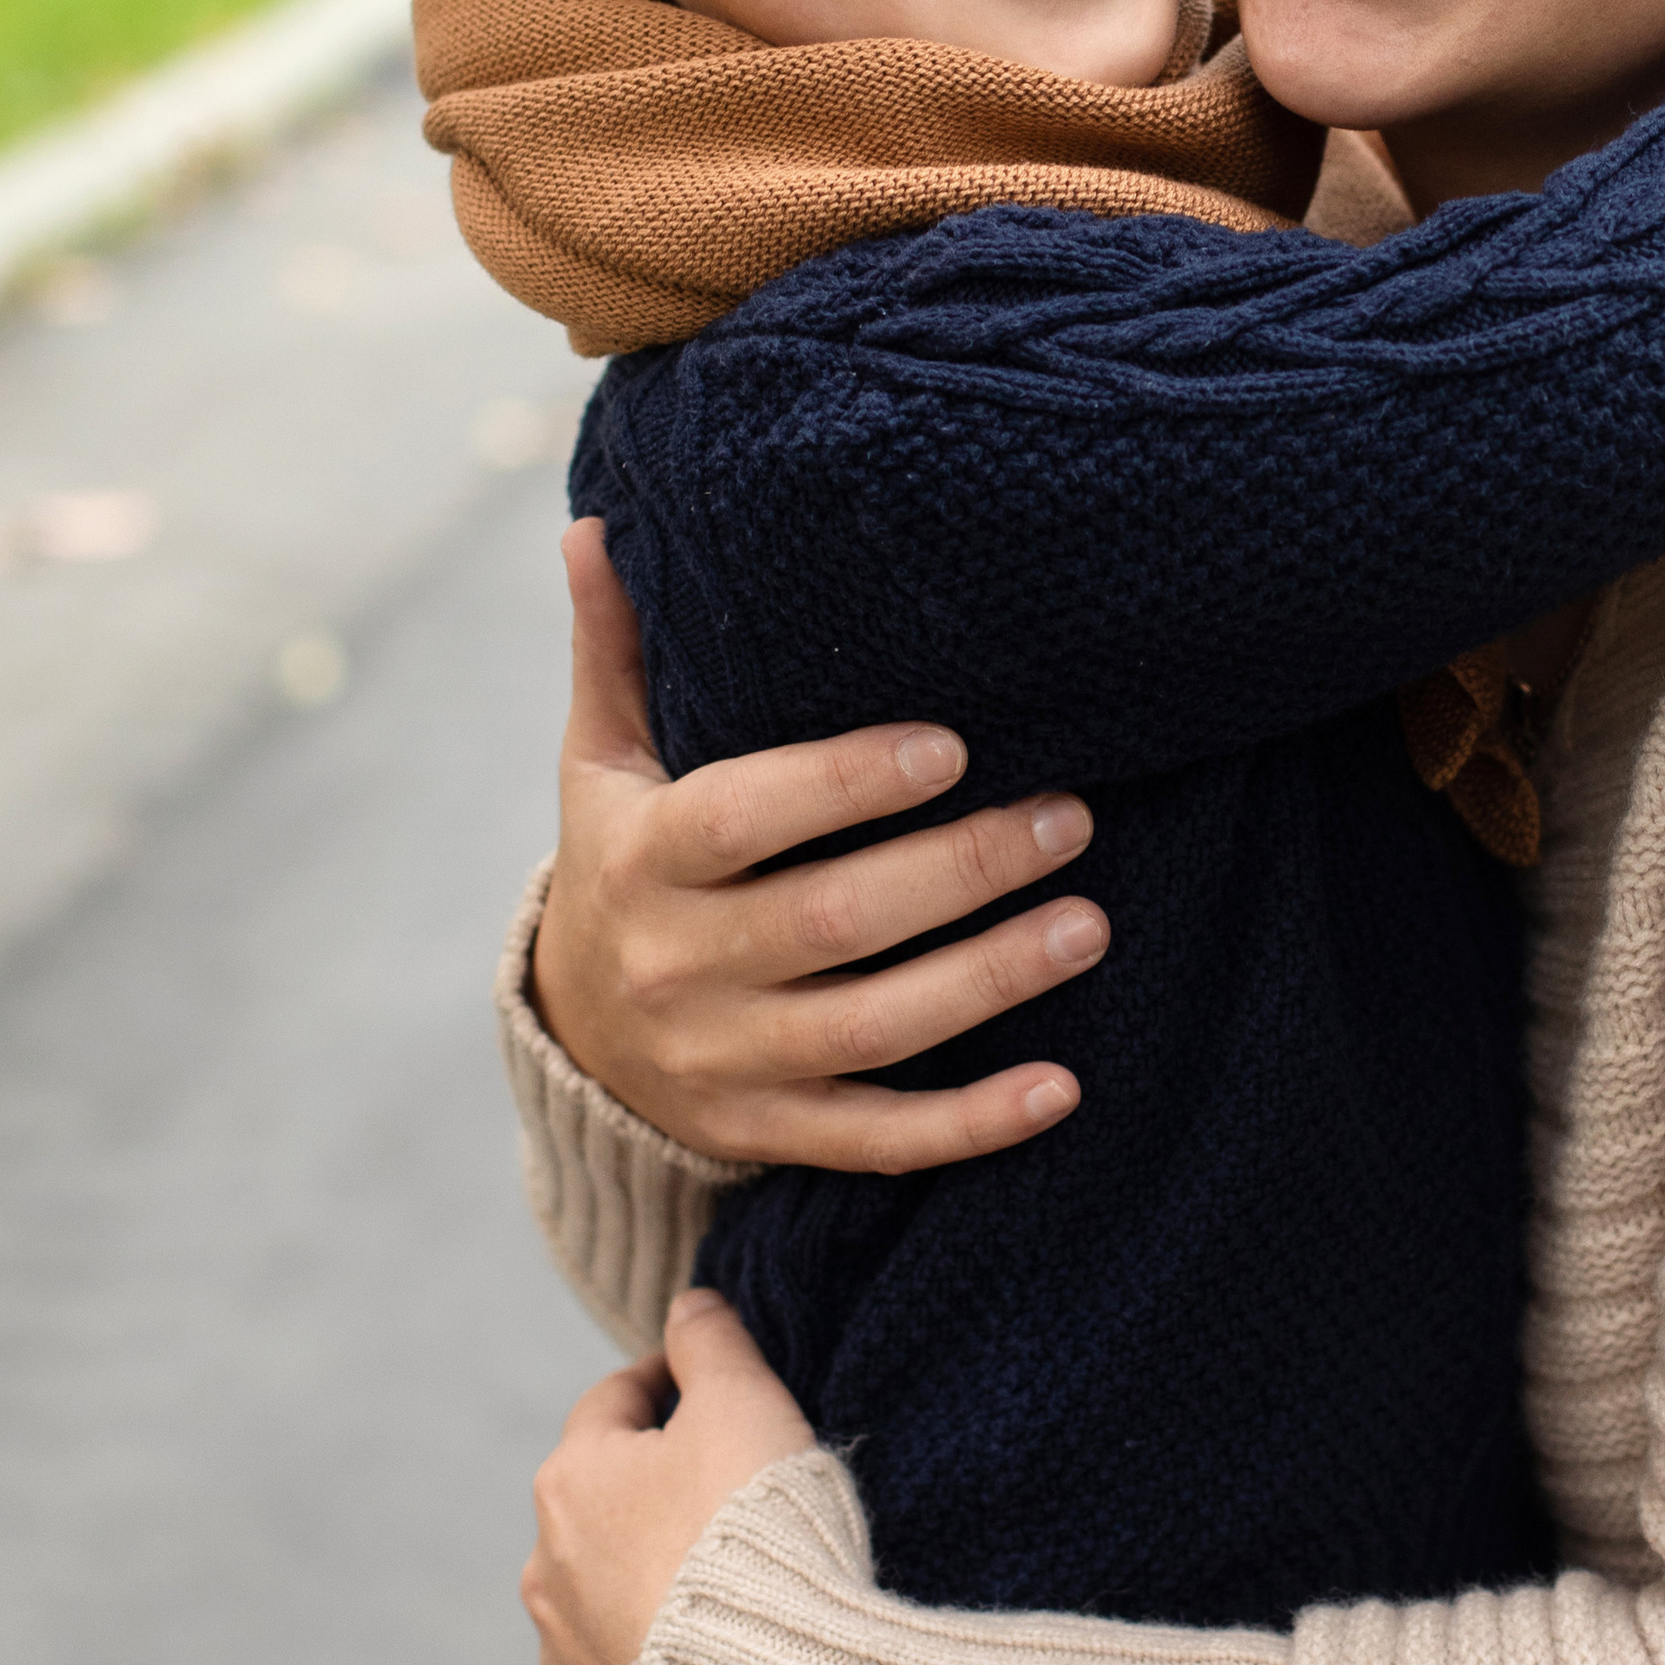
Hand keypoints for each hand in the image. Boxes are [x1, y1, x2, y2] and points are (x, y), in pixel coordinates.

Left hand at [524, 1288, 810, 1664]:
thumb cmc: (752, 1531)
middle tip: (732, 1484)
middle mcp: (548, 1572)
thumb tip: (687, 1304)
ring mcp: (566, 1661)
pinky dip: (660, 1660)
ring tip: (726, 1581)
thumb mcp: (744, 1402)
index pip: (616, 1402)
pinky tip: (713, 1661)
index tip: (712, 1383)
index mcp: (573, 1480)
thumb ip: (711, 1342)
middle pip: (604, 1503)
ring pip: (606, 1594)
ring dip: (651, 1578)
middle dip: (657, 1486)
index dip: (668, 1382)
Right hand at [538, 516, 1108, 1170]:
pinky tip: (1063, 1086)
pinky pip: (879, 1140)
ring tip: (1089, 922)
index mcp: (645, 858)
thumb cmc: (623, 858)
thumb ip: (617, 649)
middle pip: (833, 924)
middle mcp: (681, 968)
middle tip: (1070, 815)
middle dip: (960, 870)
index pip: (745, 816)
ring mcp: (728, 1062)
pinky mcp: (771, 1133)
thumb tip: (597, 524)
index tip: (955, 745)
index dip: (846, 783)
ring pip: (873, 1032)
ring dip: (989, 981)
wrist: (575, 1031)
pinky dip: (971, 1126)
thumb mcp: (602, 761)